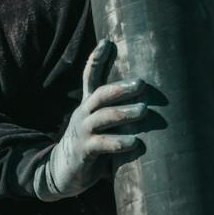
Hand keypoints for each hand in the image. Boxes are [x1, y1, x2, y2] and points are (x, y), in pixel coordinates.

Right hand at [32, 39, 152, 201]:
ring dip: (124, 113)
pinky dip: (118, 142)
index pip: (90, 77)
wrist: (63, 172)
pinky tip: (135, 142)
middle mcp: (84, 114)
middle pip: (100, 95)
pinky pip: (101, 144)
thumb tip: (150, 101)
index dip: (96, 59)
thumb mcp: (101, 125)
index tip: (107, 42)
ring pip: (102, 117)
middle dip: (120, 87)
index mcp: (88, 106)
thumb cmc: (91, 146)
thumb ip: (117, 114)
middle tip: (142, 83)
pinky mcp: (84, 152)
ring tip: (144, 111)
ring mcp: (82, 132)